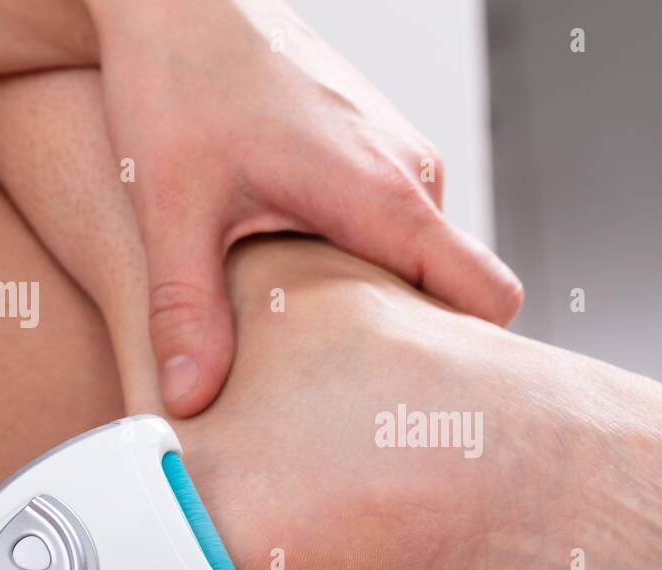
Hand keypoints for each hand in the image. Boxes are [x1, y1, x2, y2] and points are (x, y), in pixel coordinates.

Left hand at [86, 0, 523, 415]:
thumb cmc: (179, 78)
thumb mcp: (172, 207)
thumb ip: (188, 311)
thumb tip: (187, 400)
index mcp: (384, 194)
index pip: (489, 295)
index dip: (470, 353)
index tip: (414, 388)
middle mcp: (411, 172)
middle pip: (459, 289)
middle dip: (411, 335)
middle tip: (341, 376)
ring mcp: (400, 155)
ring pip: (427, 259)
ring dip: (382, 293)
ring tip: (308, 314)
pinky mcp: (380, 146)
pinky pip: (402, 224)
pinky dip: (367, 255)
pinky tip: (301, 260)